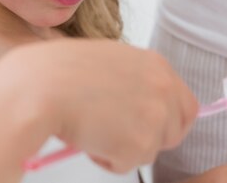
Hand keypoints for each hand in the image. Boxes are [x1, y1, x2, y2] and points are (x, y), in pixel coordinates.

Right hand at [0, 39, 197, 172]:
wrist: (41, 86)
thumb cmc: (61, 71)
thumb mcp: (109, 62)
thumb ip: (135, 80)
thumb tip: (141, 103)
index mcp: (156, 64)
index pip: (186, 104)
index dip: (170, 121)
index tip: (154, 129)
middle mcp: (163, 87)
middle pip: (176, 131)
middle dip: (150, 139)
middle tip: (119, 135)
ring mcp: (155, 115)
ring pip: (150, 149)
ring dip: (124, 148)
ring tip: (94, 128)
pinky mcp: (140, 143)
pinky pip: (128, 164)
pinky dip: (108, 159)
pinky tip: (89, 137)